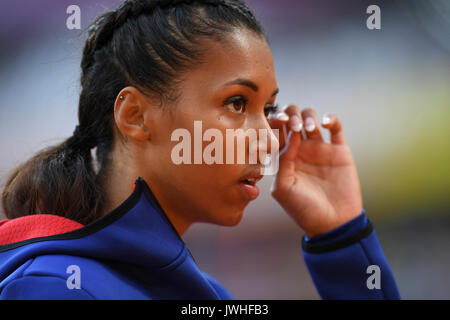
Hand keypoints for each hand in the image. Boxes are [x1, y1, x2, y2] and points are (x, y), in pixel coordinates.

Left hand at [268, 105, 362, 237]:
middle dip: (291, 114)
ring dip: (307, 116)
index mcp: (283, 157)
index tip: (278, 120)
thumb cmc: (303, 209)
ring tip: (308, 128)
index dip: (275, 121)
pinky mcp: (339, 150)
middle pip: (292, 119)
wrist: (332, 223)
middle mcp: (300, 149)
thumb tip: (290, 135)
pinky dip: (331, 119)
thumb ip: (282, 161)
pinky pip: (335, 127)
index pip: (276, 131)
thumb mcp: (283, 187)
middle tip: (294, 124)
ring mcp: (319, 148)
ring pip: (311, 118)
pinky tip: (325, 124)